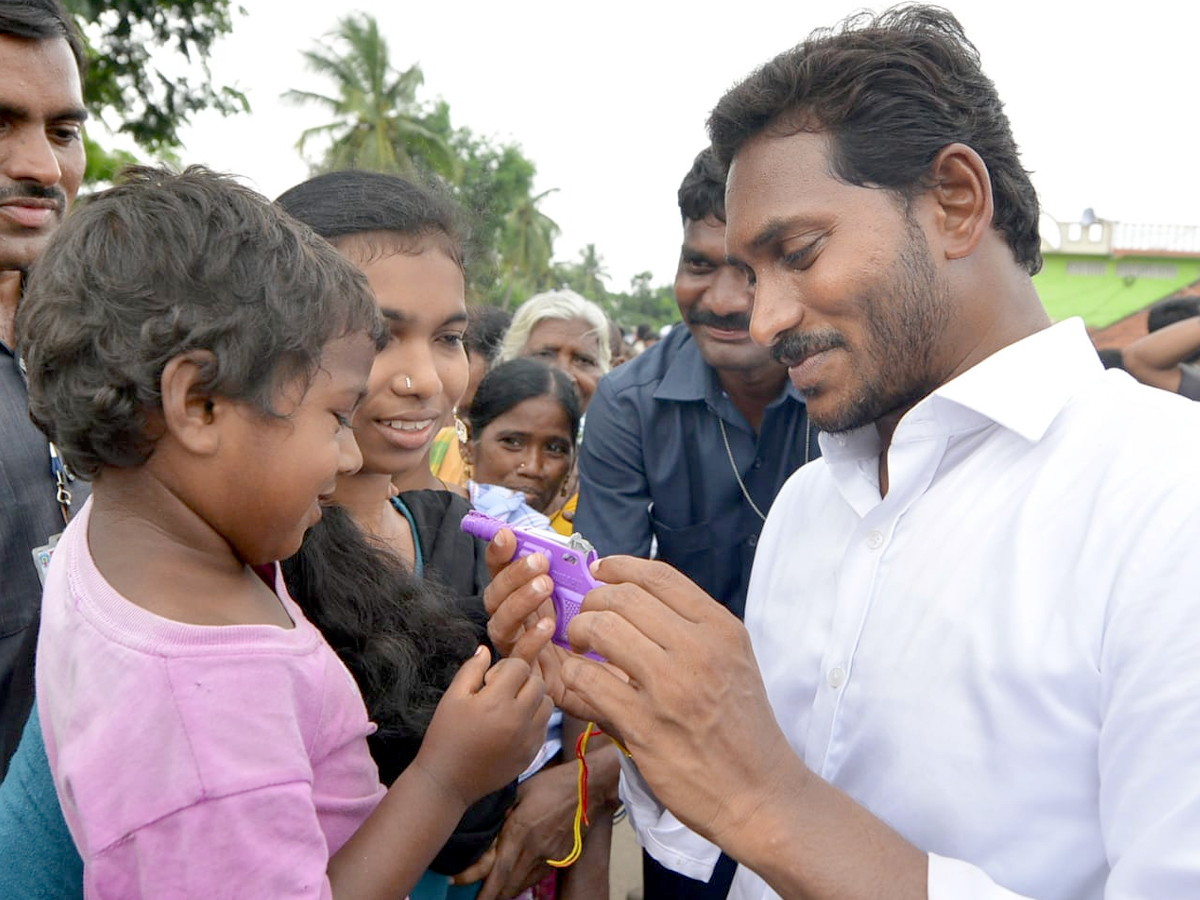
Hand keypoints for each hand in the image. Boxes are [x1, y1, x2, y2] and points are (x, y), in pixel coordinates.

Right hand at [415, 647, 552, 808]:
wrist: (447, 782)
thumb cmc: (445, 736)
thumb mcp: (452, 698)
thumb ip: (471, 670)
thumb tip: (486, 650)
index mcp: (497, 702)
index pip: (519, 666)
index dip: (504, 668)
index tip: (489, 681)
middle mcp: (518, 719)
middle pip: (537, 682)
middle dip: (521, 681)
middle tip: (500, 693)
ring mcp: (529, 738)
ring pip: (547, 703)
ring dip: (532, 699)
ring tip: (511, 707)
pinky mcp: (532, 753)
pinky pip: (545, 725)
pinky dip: (534, 719)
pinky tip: (513, 726)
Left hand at [469, 761, 582, 899]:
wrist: (590, 788)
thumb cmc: (553, 783)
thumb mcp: (521, 791)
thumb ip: (502, 812)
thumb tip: (485, 827)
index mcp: (520, 831)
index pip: (496, 870)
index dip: (478, 884)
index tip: (458, 884)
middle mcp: (534, 849)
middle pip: (508, 884)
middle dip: (490, 896)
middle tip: (477, 899)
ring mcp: (550, 856)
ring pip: (523, 884)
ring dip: (506, 892)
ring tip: (492, 894)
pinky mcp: (562, 858)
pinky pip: (537, 876)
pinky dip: (523, 882)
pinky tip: (516, 881)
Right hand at [482, 529, 607, 724]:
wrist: (626, 681)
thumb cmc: (607, 636)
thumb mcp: (593, 600)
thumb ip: (579, 578)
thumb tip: (578, 554)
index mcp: (527, 599)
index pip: (502, 573)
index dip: (499, 554)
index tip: (507, 535)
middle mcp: (517, 623)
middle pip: (493, 597)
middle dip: (512, 576)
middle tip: (539, 562)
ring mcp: (520, 650)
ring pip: (500, 625)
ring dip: (519, 601)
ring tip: (545, 586)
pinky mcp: (533, 676)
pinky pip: (521, 657)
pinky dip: (531, 638)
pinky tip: (549, 624)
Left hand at [559, 556, 802, 849]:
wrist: (759, 792)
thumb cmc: (742, 726)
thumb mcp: (733, 661)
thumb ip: (691, 629)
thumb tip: (635, 599)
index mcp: (721, 629)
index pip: (660, 577)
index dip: (620, 567)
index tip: (601, 571)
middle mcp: (698, 650)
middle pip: (623, 598)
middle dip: (593, 602)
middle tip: (586, 619)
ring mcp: (670, 687)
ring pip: (602, 630)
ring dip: (580, 633)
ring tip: (580, 646)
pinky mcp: (645, 725)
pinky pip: (590, 681)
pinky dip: (575, 674)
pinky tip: (578, 678)